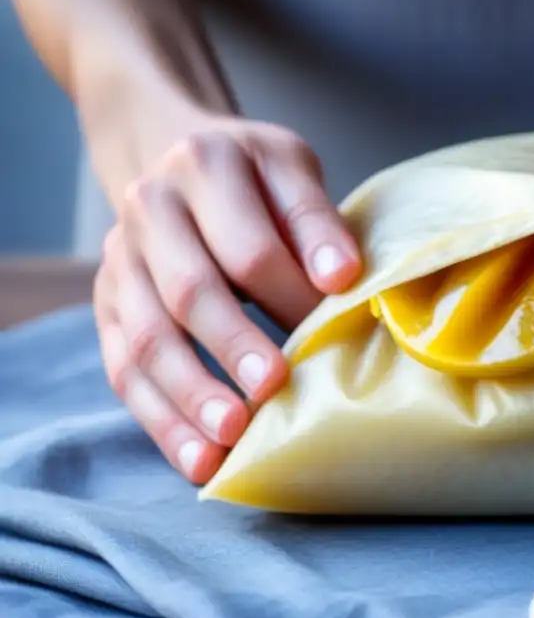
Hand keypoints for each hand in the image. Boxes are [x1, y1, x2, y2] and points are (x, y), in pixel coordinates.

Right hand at [94, 115, 361, 482]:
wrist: (174, 157)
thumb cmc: (254, 179)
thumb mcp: (290, 169)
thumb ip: (313, 219)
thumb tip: (342, 278)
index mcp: (204, 167)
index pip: (249, 243)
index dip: (292, 291)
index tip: (332, 329)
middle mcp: (150, 210)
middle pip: (190, 290)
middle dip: (234, 345)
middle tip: (275, 388)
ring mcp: (119, 261)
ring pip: (146, 338)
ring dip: (191, 394)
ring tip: (232, 438)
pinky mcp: (106, 307)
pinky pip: (123, 372)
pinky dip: (163, 421)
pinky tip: (200, 460)